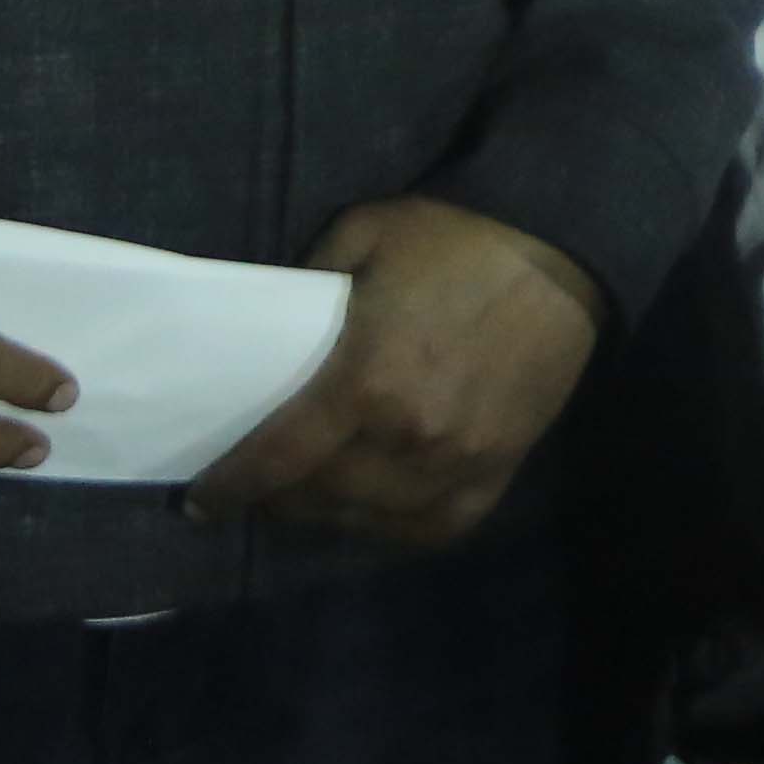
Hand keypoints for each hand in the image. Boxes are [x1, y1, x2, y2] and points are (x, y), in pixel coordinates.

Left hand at [181, 198, 605, 548]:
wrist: (563, 244)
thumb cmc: (454, 235)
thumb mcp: (361, 236)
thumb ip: (309, 291)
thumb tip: (275, 338)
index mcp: (364, 380)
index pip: (276, 460)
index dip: (231, 488)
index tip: (201, 502)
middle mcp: (407, 436)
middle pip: (318, 498)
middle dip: (275, 502)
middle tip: (258, 491)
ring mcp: (458, 459)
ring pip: (371, 519)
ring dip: (329, 517)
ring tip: (311, 499)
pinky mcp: (499, 467)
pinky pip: (435, 526)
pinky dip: (395, 529)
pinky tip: (376, 513)